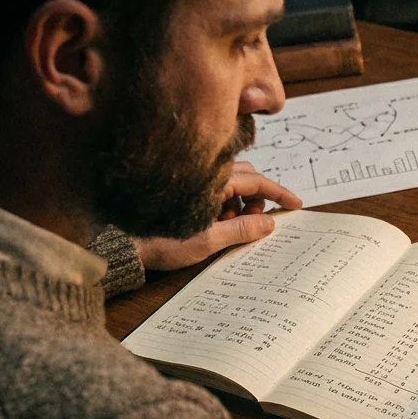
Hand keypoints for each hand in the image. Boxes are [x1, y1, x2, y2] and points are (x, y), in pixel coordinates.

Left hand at [133, 161, 303, 271]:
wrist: (122, 243)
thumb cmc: (159, 240)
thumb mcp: (206, 240)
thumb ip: (240, 230)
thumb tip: (268, 222)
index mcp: (213, 181)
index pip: (257, 181)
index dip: (279, 193)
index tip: (295, 204)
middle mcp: (205, 175)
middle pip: (246, 178)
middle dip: (258, 199)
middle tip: (257, 222)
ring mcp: (194, 181)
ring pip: (231, 184)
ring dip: (240, 204)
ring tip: (230, 226)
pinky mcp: (185, 191)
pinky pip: (215, 190)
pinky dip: (224, 205)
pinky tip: (215, 224)